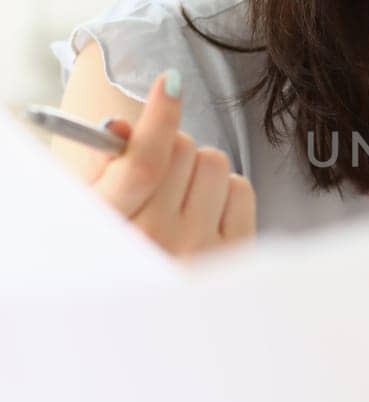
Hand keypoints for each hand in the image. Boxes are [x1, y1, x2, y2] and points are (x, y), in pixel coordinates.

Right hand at [84, 71, 255, 256]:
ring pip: (215, 162)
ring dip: (200, 170)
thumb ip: (106, 166)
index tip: (169, 84)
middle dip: (173, 148)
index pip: (145, 160)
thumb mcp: (96, 211)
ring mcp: (201, 249)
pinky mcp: (235, 255)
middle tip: (162, 173)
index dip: (160, 115)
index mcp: (114, 225)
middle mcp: (159, 239)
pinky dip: (225, 191)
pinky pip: (240, 188)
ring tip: (183, 198)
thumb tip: (123, 125)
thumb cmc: (120, 251)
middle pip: (183, 148)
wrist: (151, 318)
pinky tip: (207, 213)